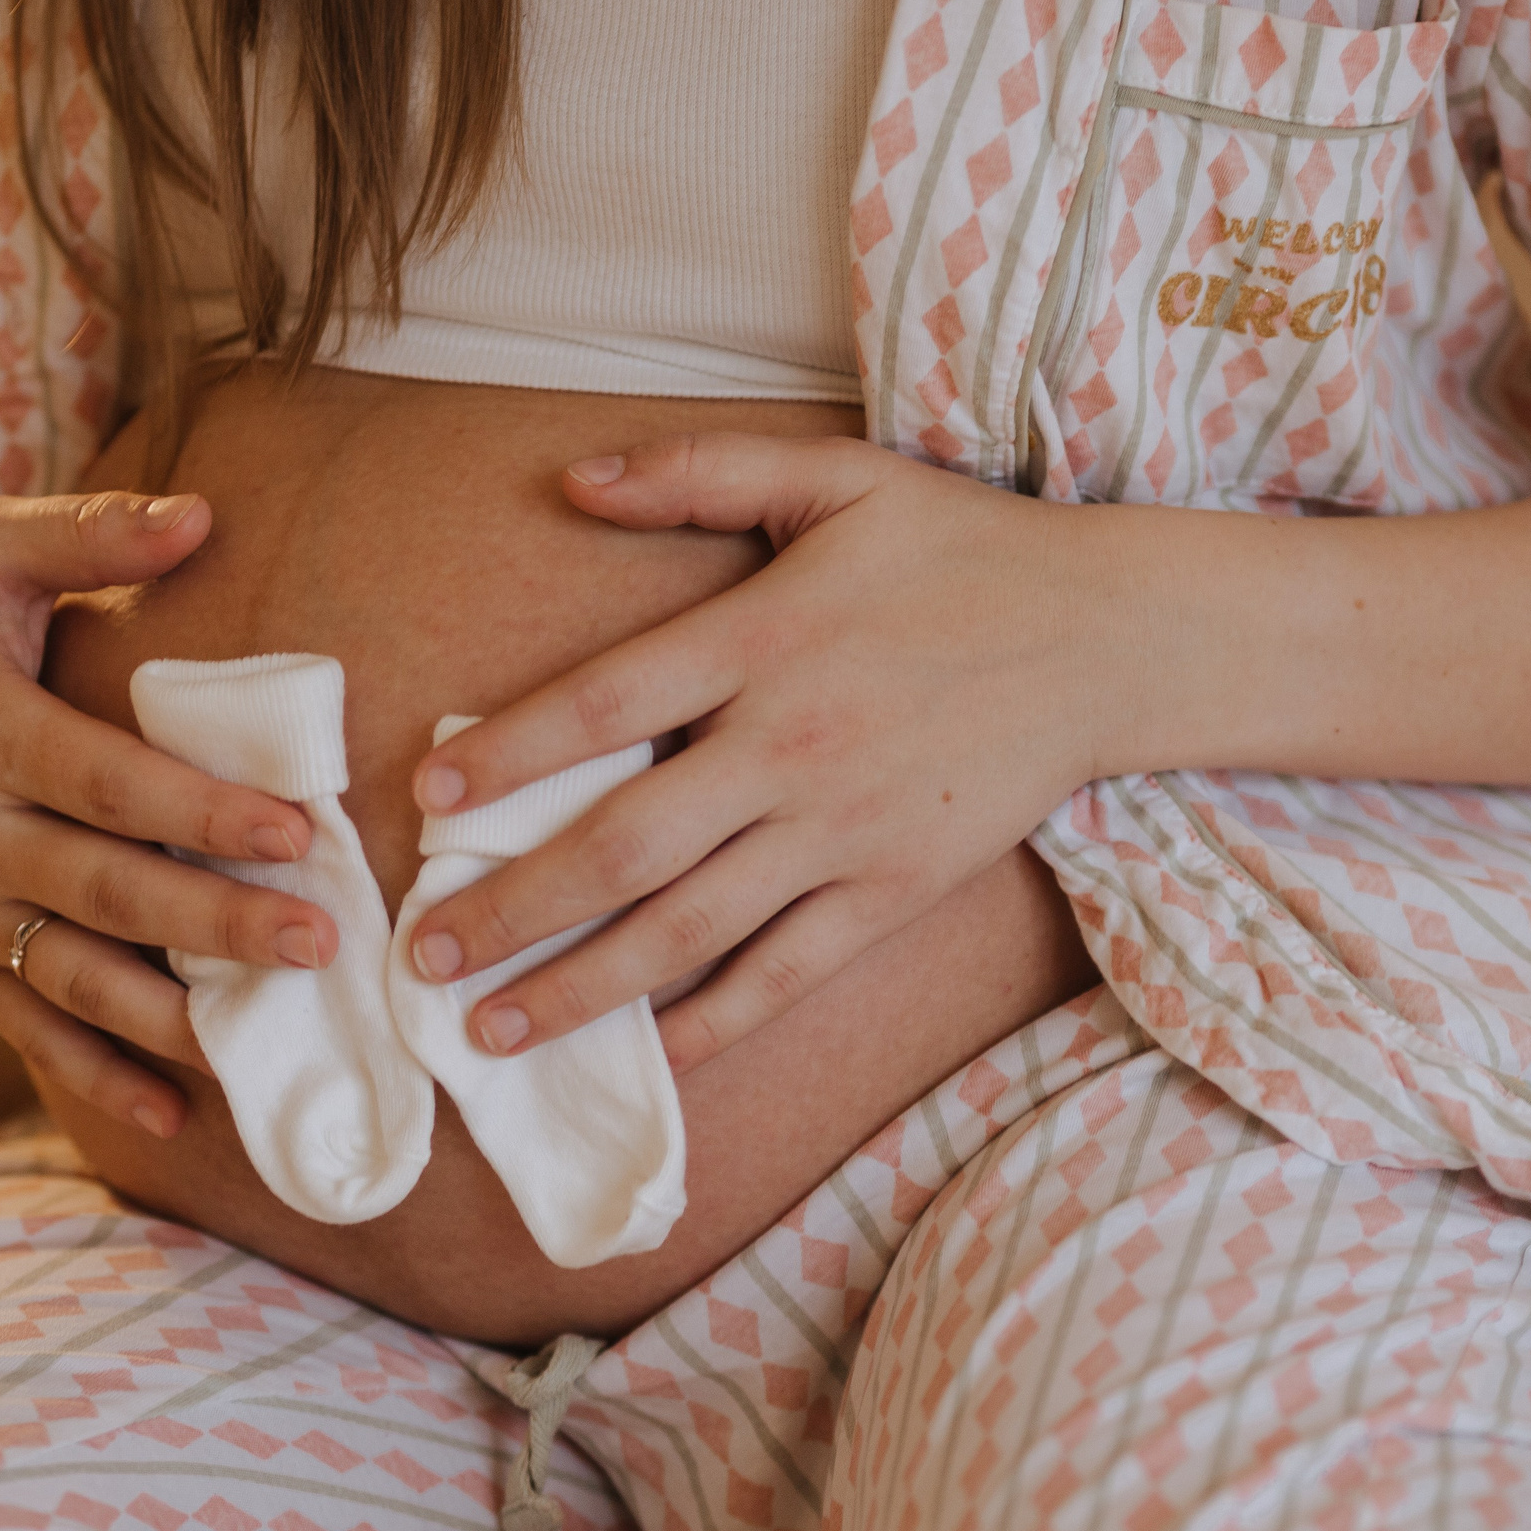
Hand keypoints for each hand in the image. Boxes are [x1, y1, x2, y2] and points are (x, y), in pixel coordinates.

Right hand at [0, 490, 335, 1138]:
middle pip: (103, 892)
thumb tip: (200, 516)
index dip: (201, 811)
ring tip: (264, 1038)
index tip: (298, 832)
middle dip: (214, 923)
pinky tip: (179, 1115)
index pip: (108, 781)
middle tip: (319, 943)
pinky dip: (99, 1076)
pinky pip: (30, 1025)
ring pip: (71, 976)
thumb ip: (91, 532)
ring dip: (169, 1015)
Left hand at [402, 434, 1128, 1069]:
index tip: (428, 802)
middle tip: (424, 957)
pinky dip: (716, 1022)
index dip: (509, 757)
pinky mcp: (895, 889)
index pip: (604, 706)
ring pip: (689, 931)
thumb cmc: (960, 551)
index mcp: (763, 640)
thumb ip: (697, 472)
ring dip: (582, 988)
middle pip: (623, 846)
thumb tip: (570, 479)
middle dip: (511, 910)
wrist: (1107, 637)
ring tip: (493, 1029)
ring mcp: (844, 831)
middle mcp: (791, 746)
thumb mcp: (834, 479)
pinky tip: (650, 1057)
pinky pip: (788, 972)